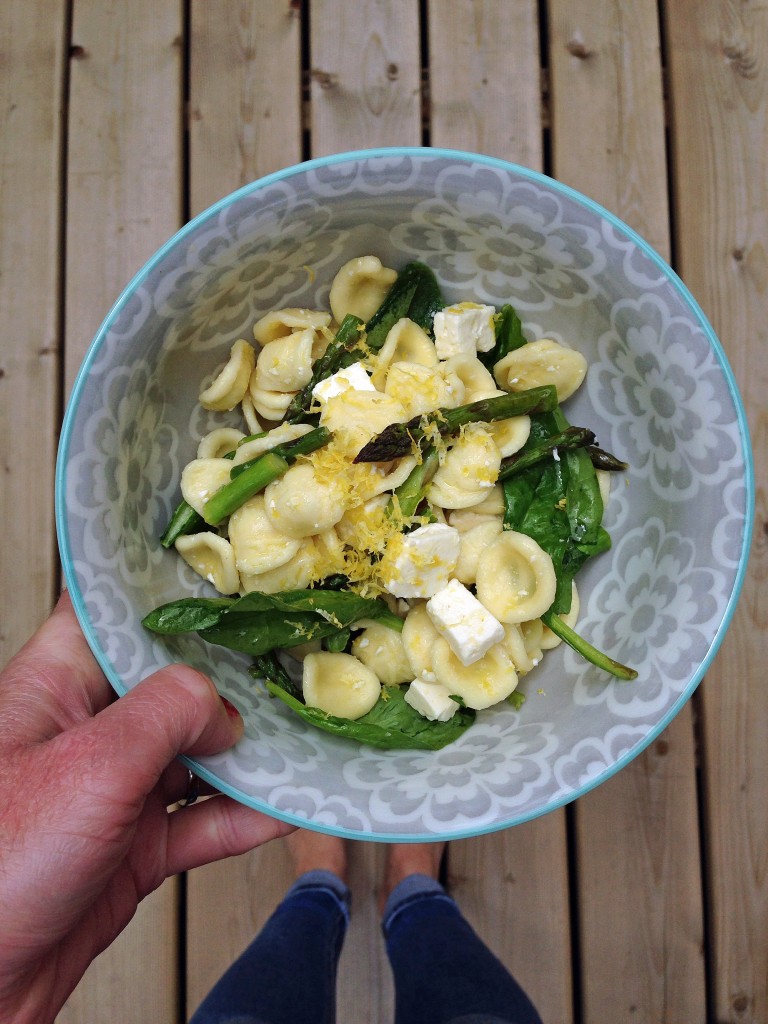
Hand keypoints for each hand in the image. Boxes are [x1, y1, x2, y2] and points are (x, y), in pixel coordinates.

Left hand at [0, 593, 293, 1023]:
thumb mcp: (90, 766)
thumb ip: (167, 715)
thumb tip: (222, 709)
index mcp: (54, 687)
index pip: (110, 612)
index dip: (165, 589)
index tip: (226, 576)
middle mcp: (85, 732)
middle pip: (169, 684)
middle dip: (228, 674)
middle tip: (289, 654)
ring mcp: (111, 793)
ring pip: (194, 755)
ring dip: (249, 751)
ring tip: (302, 731)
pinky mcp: (131, 851)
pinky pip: (201, 822)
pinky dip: (246, 816)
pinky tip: (285, 804)